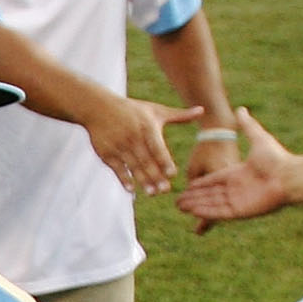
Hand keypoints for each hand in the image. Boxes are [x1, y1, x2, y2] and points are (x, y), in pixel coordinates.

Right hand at [82, 94, 202, 194]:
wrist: (99, 108)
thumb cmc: (132, 109)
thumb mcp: (155, 110)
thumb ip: (179, 115)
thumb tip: (203, 111)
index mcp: (147, 127)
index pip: (157, 148)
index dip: (164, 161)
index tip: (172, 174)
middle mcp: (133, 138)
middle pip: (146, 161)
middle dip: (155, 177)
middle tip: (165, 190)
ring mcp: (119, 146)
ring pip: (133, 167)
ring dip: (142, 181)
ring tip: (152, 193)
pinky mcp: (107, 153)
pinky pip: (117, 169)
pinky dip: (124, 179)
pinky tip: (131, 189)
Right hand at [176, 107, 291, 231]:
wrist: (290, 176)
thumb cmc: (277, 158)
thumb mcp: (258, 137)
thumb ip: (247, 125)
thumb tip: (241, 109)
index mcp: (239, 173)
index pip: (215, 180)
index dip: (201, 184)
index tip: (187, 186)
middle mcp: (237, 188)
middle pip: (210, 194)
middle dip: (194, 198)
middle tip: (177, 201)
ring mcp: (238, 201)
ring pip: (212, 204)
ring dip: (196, 206)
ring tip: (179, 207)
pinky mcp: (241, 211)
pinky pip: (219, 212)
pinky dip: (206, 212)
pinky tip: (193, 211)